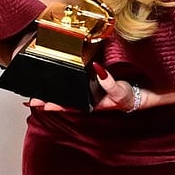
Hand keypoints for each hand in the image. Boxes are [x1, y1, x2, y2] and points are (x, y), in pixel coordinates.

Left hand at [25, 62, 140, 112]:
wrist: (145, 91)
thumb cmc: (132, 95)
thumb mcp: (122, 91)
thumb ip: (110, 83)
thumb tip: (98, 70)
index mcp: (91, 102)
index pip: (68, 104)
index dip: (54, 104)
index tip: (39, 104)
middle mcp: (87, 96)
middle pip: (63, 98)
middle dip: (46, 98)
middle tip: (29, 99)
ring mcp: (87, 88)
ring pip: (65, 91)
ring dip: (51, 90)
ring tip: (34, 91)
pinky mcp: (90, 79)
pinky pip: (72, 80)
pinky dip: (61, 79)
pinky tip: (52, 77)